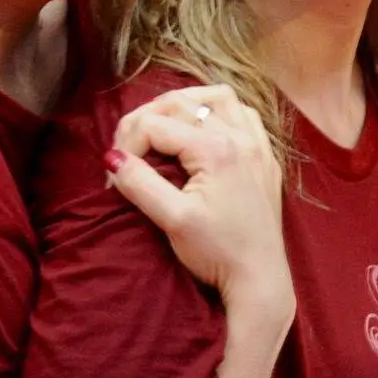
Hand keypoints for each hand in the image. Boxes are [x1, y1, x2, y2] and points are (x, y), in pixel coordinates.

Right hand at [104, 84, 288, 308]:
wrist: (260, 277)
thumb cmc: (217, 252)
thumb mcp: (172, 219)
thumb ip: (140, 183)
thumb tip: (111, 158)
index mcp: (217, 150)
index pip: (154, 125)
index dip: (126, 145)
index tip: (116, 176)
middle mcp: (242, 139)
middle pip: (183, 103)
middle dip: (148, 118)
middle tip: (129, 146)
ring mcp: (259, 147)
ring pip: (220, 99)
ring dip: (186, 104)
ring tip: (162, 125)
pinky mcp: (266, 159)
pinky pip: (245, 116)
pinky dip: (220, 113)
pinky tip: (204, 131)